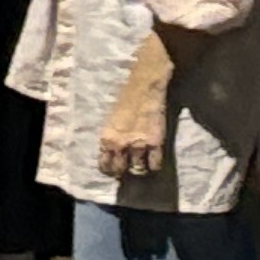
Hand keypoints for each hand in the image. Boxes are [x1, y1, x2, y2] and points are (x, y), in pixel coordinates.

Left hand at [98, 66, 170, 181]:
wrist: (143, 88)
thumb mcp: (111, 121)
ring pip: (138, 170)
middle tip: (129, 167)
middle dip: (124, 171)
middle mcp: (120, 145)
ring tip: (142, 163)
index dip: (109, 170)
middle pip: (120, 171)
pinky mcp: (155, 143)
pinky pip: (155, 165)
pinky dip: (154, 166)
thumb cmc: (125, 101)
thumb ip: (112, 139)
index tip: (114, 170)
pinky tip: (153, 159)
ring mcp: (138, 145)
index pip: (104, 165)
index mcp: (106, 138)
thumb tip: (113, 154)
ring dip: (140, 169)